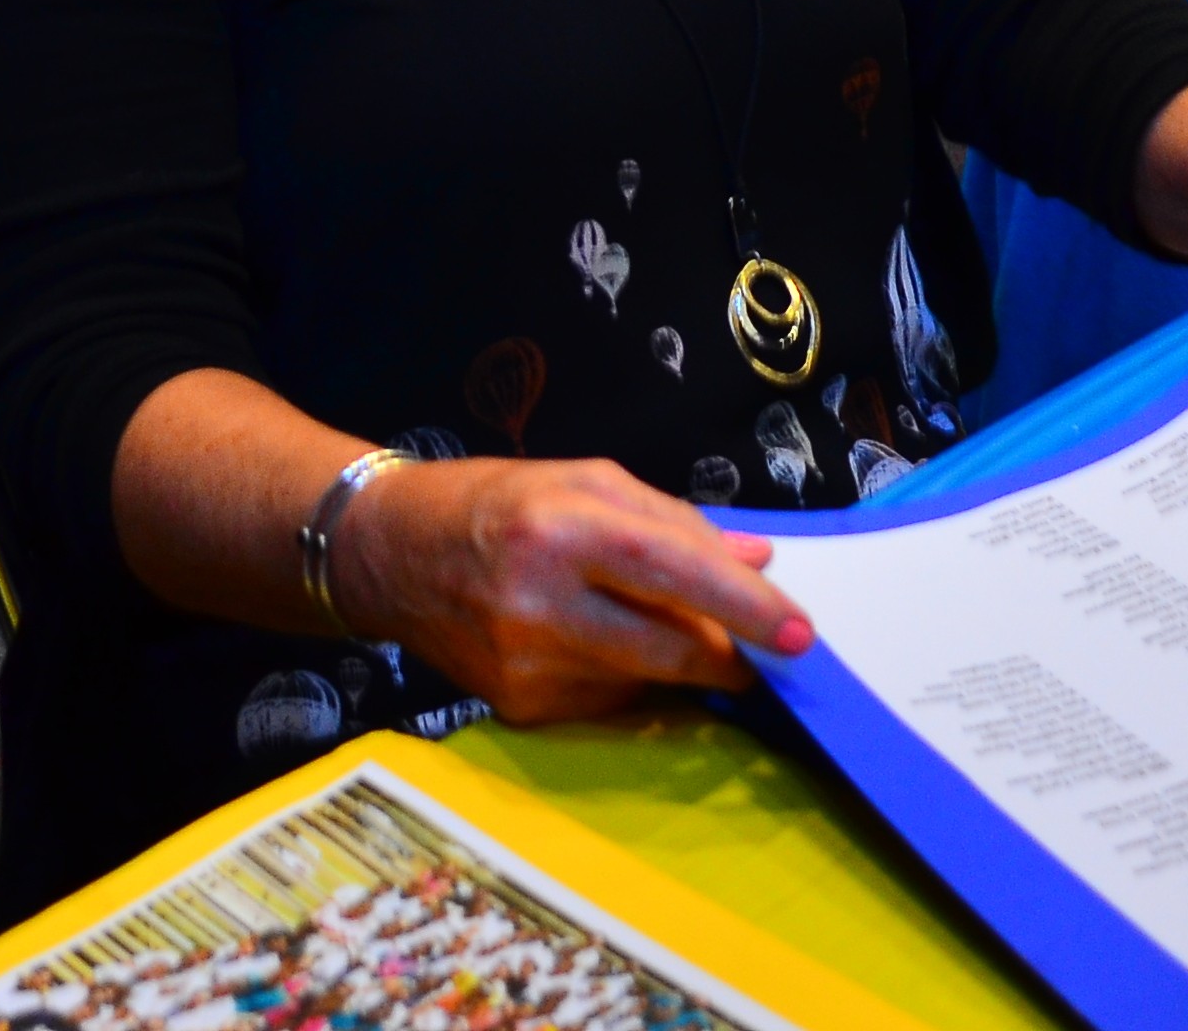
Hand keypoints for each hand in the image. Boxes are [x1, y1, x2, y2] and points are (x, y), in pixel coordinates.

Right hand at [336, 455, 815, 719]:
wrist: (388, 555)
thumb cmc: (495, 503)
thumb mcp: (585, 481)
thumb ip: (675, 521)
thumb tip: (756, 560)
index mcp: (562, 530)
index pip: (673, 574)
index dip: (744, 606)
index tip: (800, 634)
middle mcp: (540, 603)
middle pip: (670, 648)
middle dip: (731, 655)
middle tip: (768, 650)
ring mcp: (526, 665)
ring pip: (645, 681)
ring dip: (675, 661)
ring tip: (647, 619)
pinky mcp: (518, 707)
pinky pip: (607, 702)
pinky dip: (627, 678)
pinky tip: (598, 642)